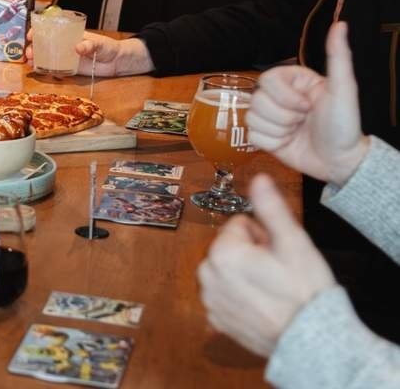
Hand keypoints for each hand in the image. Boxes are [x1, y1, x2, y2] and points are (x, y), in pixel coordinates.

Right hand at [39, 31, 153, 76]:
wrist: (118, 62)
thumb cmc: (109, 47)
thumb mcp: (100, 43)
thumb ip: (90, 45)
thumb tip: (77, 48)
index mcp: (69, 34)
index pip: (49, 30)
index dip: (37, 31)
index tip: (30, 36)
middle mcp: (64, 45)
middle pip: (44, 44)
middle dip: (33, 47)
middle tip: (29, 53)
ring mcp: (66, 57)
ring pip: (46, 57)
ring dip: (36, 59)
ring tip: (30, 63)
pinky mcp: (70, 69)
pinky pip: (55, 69)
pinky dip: (46, 70)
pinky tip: (39, 71)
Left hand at [198, 173, 335, 356]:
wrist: (311, 340)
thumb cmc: (305, 291)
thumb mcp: (294, 243)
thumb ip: (271, 208)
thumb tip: (259, 179)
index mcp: (222, 253)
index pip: (239, 225)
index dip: (262, 236)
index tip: (276, 253)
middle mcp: (207, 276)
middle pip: (230, 247)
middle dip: (251, 254)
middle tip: (276, 272)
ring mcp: (210, 299)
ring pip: (227, 271)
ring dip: (244, 275)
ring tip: (271, 289)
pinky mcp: (216, 319)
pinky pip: (225, 295)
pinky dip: (239, 297)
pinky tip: (262, 305)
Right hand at [248, 22, 369, 184]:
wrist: (341, 162)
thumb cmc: (344, 125)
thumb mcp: (343, 89)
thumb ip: (338, 56)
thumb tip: (341, 24)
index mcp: (293, 82)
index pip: (267, 79)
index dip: (285, 96)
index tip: (307, 106)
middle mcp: (279, 97)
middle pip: (256, 99)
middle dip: (283, 115)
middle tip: (304, 120)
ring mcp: (270, 117)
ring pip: (252, 117)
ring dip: (278, 129)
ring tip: (297, 132)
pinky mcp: (264, 137)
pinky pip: (251, 135)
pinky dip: (271, 142)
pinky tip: (288, 142)